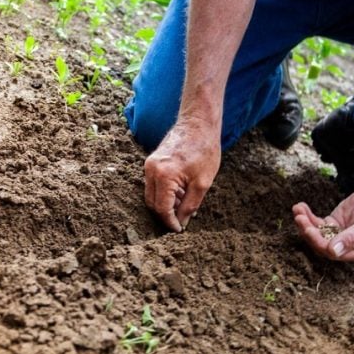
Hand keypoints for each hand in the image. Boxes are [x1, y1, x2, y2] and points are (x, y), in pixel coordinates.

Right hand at [144, 115, 220, 231]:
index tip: (179, 230)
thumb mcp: (202, 183)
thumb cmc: (204, 150)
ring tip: (184, 204)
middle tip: (181, 221)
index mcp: (164, 176)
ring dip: (165, 204)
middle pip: (152, 203)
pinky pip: (153, 184)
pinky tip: (180, 193)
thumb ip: (190, 205)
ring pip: (151, 194)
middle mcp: (151, 170)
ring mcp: (149, 165)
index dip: (170, 222)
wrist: (198, 123)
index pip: (162, 208)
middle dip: (166, 215)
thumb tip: (182, 222)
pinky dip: (164, 193)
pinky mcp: (151, 161)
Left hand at [292, 186, 353, 261]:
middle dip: (308, 231)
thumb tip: (333, 252)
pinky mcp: (332, 224)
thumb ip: (351, 238)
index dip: (319, 243)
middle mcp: (345, 247)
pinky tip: (300, 207)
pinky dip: (307, 216)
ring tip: (297, 209)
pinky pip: (316, 223)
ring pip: (316, 233)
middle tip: (299, 218)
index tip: (309, 229)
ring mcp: (337, 235)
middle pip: (321, 244)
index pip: (333, 253)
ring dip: (305, 223)